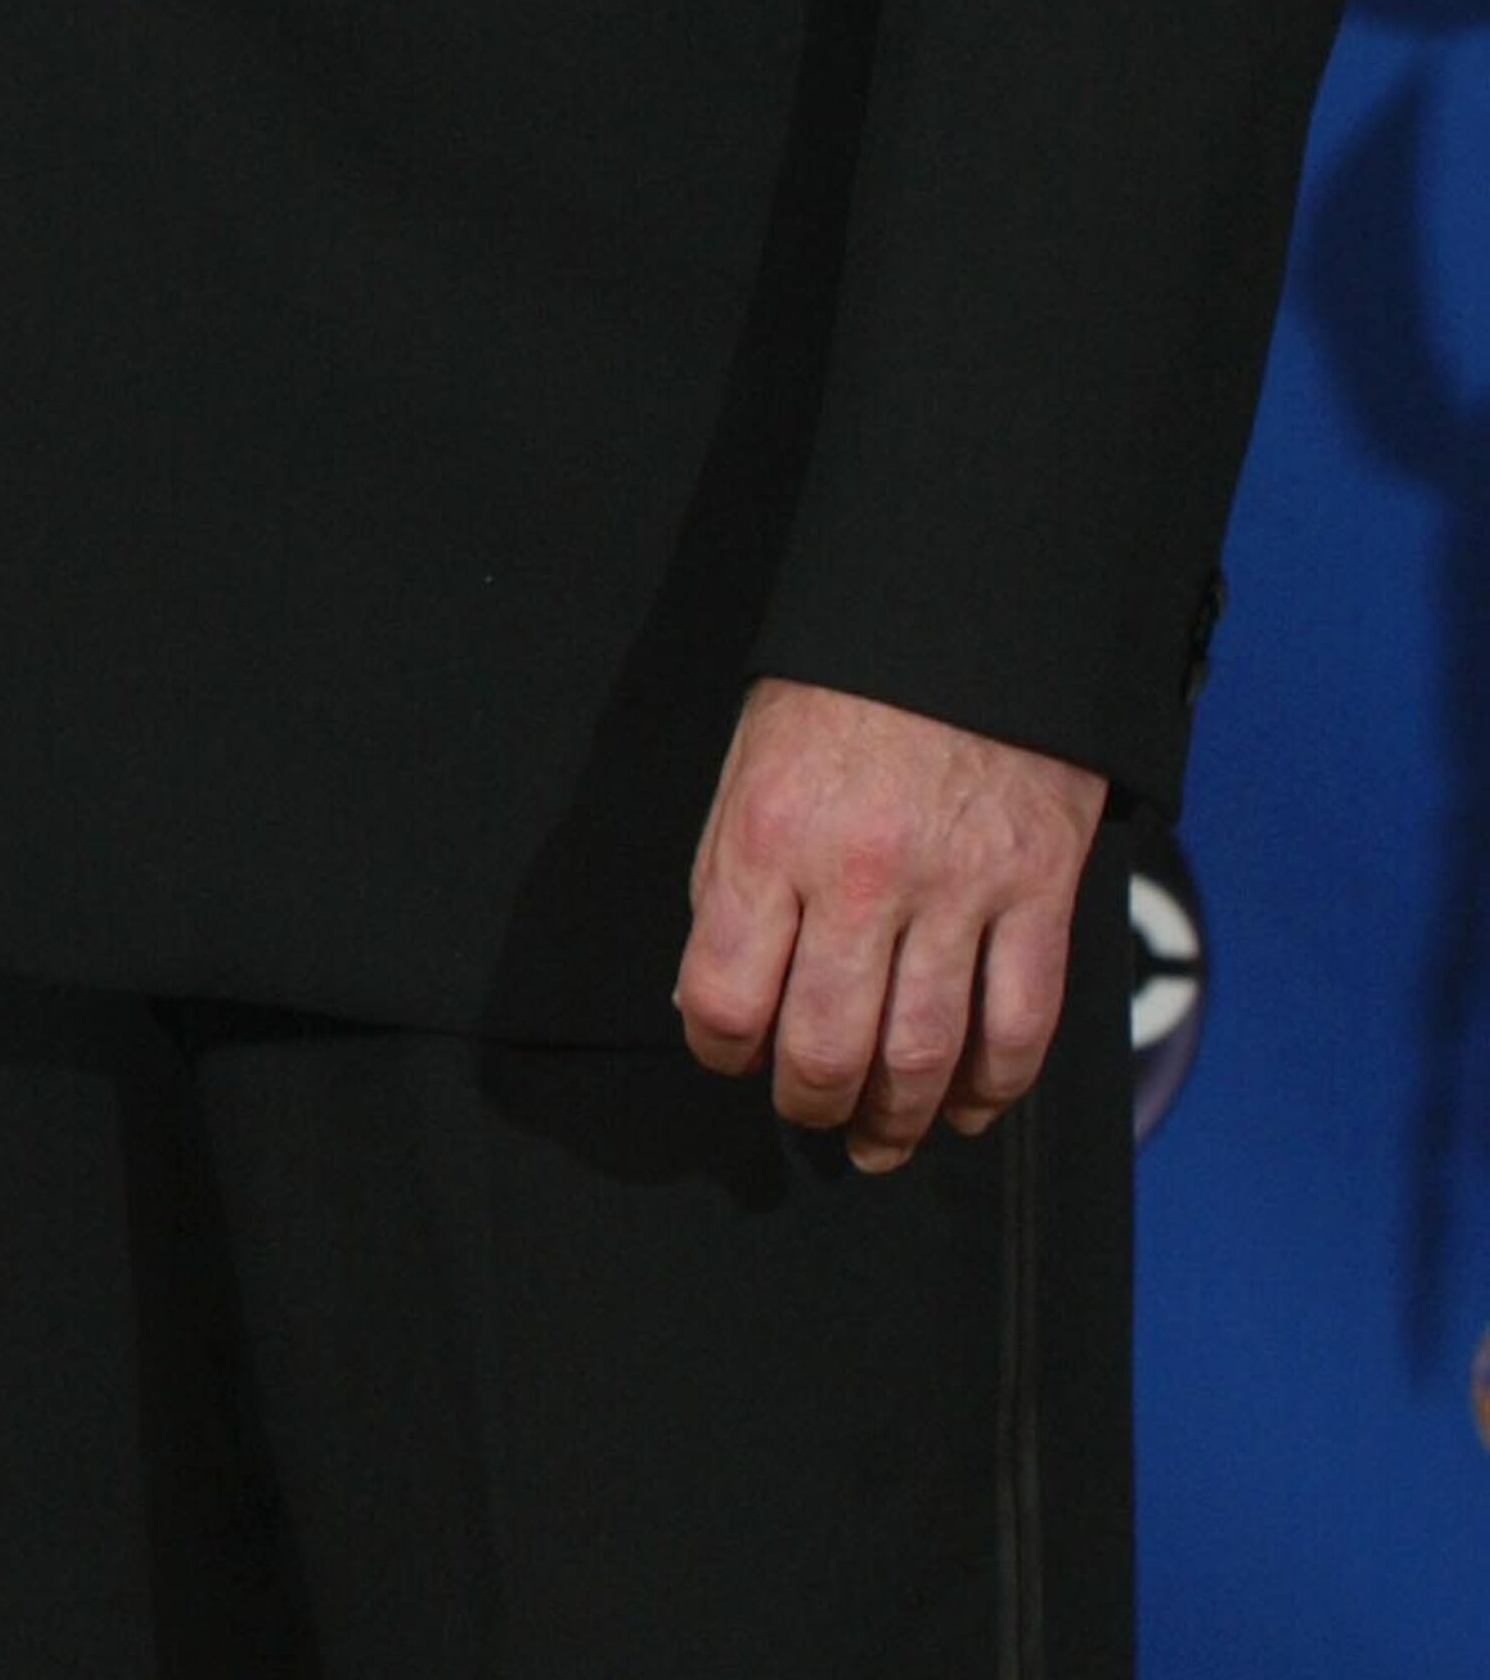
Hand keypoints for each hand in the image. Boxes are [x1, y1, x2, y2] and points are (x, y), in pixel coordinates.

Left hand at [676, 674, 1105, 1170]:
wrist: (964, 615)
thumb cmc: (842, 694)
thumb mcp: (750, 765)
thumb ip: (729, 883)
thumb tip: (712, 1001)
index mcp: (770, 836)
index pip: (727, 998)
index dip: (721, 1050)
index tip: (730, 1054)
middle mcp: (859, 874)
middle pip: (827, 1049)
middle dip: (810, 1101)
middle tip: (811, 1108)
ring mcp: (956, 888)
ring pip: (922, 1058)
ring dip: (896, 1119)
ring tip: (878, 1134)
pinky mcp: (1037, 892)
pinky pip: (1019, 1029)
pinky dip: (992, 1090)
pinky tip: (964, 1108)